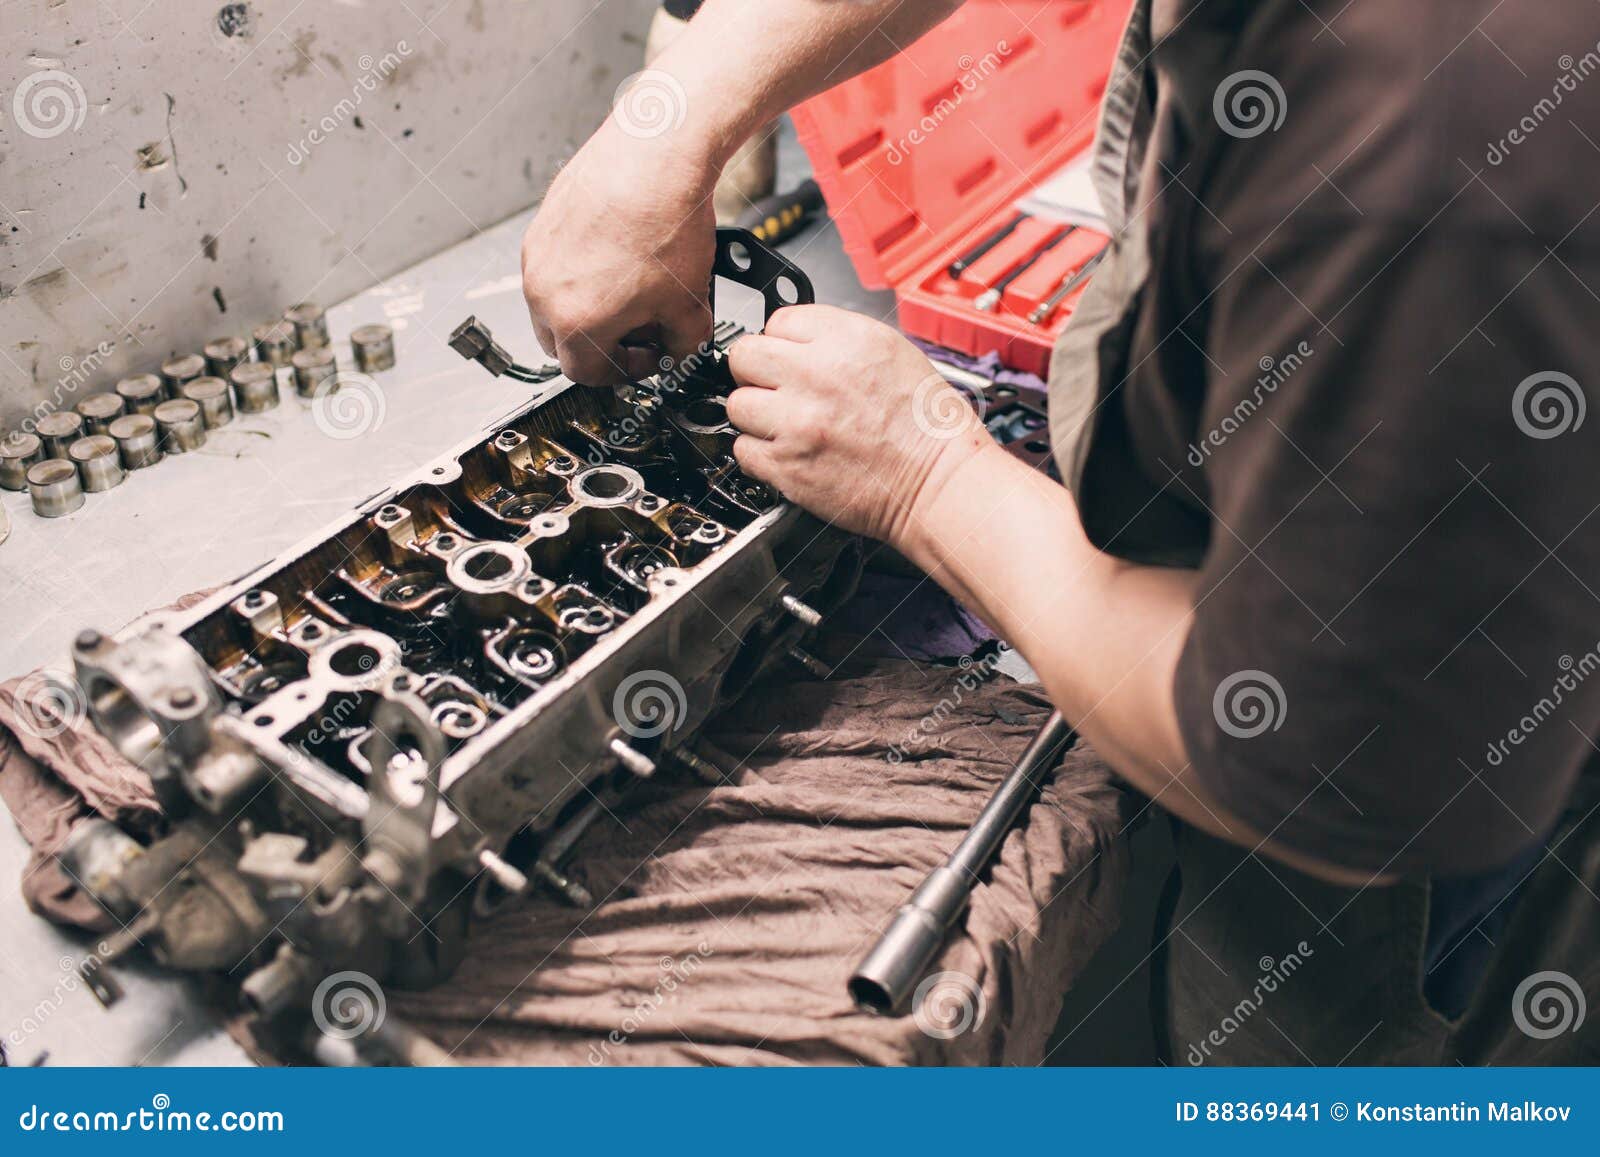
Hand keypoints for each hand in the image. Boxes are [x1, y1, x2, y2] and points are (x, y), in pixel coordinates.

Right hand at [522, 120, 716, 386]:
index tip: (647, 356)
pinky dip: (581, 273)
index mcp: (576, 322)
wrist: (658, 154)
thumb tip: (678, 352)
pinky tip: (620, 254)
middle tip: (638, 328)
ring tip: (630, 288)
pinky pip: (555, 265)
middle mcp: (544, 292)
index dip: (624, 371)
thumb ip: (682, 346)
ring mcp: (537, 255)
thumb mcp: (690, 304)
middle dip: (602, 342)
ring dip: (588, 307)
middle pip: (564, 342)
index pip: (587, 374)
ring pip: (555, 303)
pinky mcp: (542, 224)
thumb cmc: (667, 221)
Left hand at [726, 306, 996, 546]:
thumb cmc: (928, 426)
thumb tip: (796, 342)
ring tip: (785, 425)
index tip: (791, 359)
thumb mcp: (893, 353)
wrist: (938, 483)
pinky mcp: (786, 465)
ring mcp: (796, 422)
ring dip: (755, 415)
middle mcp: (816, 374)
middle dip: (757, 372)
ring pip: (737, 405)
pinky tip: (787, 453)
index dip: (783, 343)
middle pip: (744, 357)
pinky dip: (760, 454)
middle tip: (776, 389)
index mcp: (847, 340)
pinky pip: (743, 450)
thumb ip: (838, 341)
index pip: (778, 321)